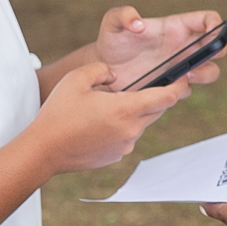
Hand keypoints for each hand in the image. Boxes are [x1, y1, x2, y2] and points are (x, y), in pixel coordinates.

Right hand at [28, 61, 186, 175]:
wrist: (43, 151)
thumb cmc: (58, 114)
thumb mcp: (77, 78)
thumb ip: (101, 70)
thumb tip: (114, 76)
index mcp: (125, 109)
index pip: (166, 97)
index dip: (178, 86)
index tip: (183, 78)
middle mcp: (131, 129)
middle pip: (157, 110)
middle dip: (156, 97)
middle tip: (147, 84)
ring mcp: (125, 145)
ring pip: (142, 123)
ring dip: (134, 112)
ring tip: (109, 104)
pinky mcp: (117, 156)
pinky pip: (128, 136)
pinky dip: (122, 126)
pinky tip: (100, 122)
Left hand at [95, 6, 225, 89]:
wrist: (104, 67)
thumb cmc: (112, 40)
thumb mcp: (112, 22)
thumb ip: (122, 15)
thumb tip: (137, 24)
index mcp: (176, 27)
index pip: (207, 20)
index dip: (217, 24)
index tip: (213, 32)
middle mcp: (184, 47)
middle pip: (218, 47)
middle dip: (218, 52)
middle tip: (199, 59)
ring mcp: (180, 68)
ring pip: (209, 72)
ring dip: (205, 74)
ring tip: (185, 77)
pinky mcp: (172, 86)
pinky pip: (187, 91)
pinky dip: (181, 92)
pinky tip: (165, 89)